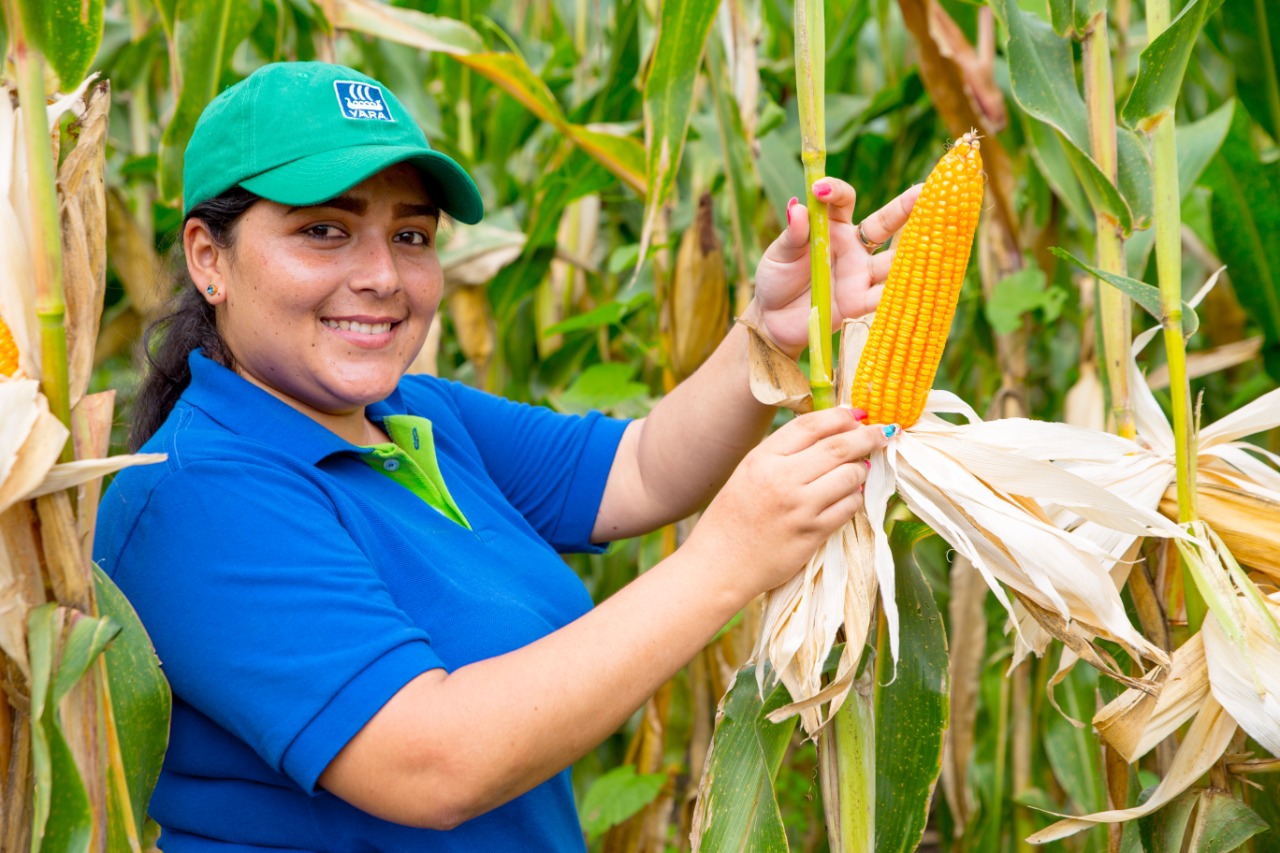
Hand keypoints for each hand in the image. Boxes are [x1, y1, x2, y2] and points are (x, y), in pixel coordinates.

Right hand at [683, 406, 890, 601]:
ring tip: (860, 469)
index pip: (811, 425)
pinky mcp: (812, 533)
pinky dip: (855, 498)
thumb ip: (784, 452)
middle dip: (866, 436)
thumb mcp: (749, 472)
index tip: (858, 413)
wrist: (720, 564)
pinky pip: (848, 507)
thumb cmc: (733, 516)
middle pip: (837, 447)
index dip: (840, 416)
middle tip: (882, 432)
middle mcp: (781, 479)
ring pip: (849, 476)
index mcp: (762, 458)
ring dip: (861, 469)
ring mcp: (799, 507)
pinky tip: (850, 496)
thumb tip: (832, 433)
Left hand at [744, 180, 921, 357]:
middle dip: (906, 207)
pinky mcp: (859, 302)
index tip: (820, 189)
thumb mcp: (777, 254)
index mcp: (832, 226)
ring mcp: (860, 274)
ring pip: (894, 260)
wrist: (772, 321)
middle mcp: (854, 247)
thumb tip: (798, 207)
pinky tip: (916, 284)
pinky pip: (883, 296)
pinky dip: (898, 292)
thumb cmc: (776, 279)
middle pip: (886, 224)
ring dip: (915, 251)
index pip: (844, 201)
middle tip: (925, 190)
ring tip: (938, 237)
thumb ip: (792, 234)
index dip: (836, 191)